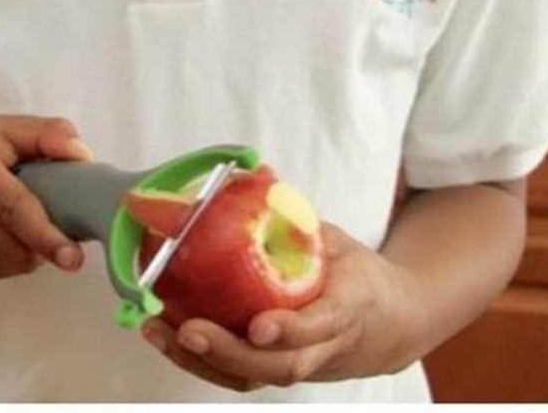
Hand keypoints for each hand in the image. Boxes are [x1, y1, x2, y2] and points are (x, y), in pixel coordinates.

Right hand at [0, 113, 92, 277]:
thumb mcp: (11, 126)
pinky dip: (17, 257)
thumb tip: (83, 156)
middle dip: (47, 245)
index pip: (12, 209)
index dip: (45, 235)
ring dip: (34, 251)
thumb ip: (50, 134)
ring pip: (6, 262)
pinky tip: (18, 233)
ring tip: (39, 222)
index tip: (73, 256)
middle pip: (10, 244)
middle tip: (71, 232)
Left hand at [141, 223, 420, 391]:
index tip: (259, 326)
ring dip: (202, 360)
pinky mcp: (275, 372)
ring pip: (252, 377)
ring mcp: (299, 365)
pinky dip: (198, 361)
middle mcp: (325, 347)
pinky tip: (165, 336)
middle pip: (279, 365)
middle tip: (192, 330)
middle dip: (230, 352)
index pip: (322, 325)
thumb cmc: (357, 279)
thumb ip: (298, 216)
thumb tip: (258, 171)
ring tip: (160, 331)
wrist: (387, 326)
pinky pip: (237, 375)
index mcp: (350, 307)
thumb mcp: (339, 241)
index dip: (290, 329)